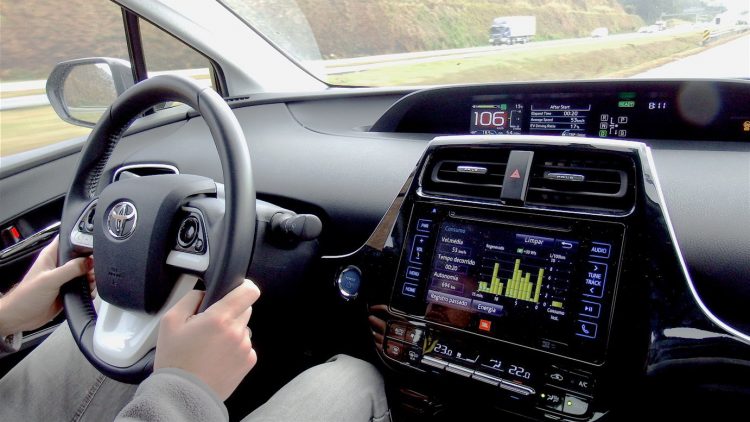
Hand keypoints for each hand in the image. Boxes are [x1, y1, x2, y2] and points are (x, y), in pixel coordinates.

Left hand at [0, 237, 94, 335]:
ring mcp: (63, 278)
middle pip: (80, 257)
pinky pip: (83, 285)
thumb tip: (88, 261)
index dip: (80, 241)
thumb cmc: (26, 296)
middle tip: (91, 270)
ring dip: (90, 277)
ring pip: (83, 272)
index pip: (67, 240)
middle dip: (89, 263)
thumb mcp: (50, 279)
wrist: (22, 317)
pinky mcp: (67, 289)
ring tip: (90, 282)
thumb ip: (70, 269)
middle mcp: (58, 265)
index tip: (91, 248)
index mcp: (51, 256)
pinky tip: (88, 291)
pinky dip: (88, 288)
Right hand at [154, 279, 260, 399]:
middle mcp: (237, 332)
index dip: (244, 286)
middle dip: (230, 312)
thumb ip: (190, 298)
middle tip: (211, 325)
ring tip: (211, 345)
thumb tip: (204, 292)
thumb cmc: (175, 360)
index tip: (238, 288)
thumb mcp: (170, 321)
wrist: (183, 394)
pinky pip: (246, 346)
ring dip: (232, 331)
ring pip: (244, 328)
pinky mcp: (249, 362)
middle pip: (245, 309)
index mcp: (220, 318)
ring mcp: (245, 348)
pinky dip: (235, 348)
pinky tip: (218, 357)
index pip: (248, 292)